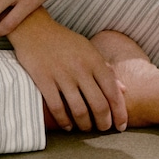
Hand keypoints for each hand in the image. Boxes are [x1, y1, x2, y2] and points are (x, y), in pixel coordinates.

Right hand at [8, 9, 127, 132]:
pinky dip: (64, 121)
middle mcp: (81, 68)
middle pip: (99, 105)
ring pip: (79, 110)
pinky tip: (67, 125)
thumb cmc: (64, 41)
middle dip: (103, 123)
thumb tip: (123, 89)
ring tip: (85, 128)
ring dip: (84, 125)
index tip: (121, 126)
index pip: (113, 92)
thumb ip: (106, 70)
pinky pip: (57, 108)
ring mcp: (62, 75)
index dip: (119, 112)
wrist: (34, 28)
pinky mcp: (44, 80)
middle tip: (103, 129)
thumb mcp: (88, 50)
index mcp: (94, 60)